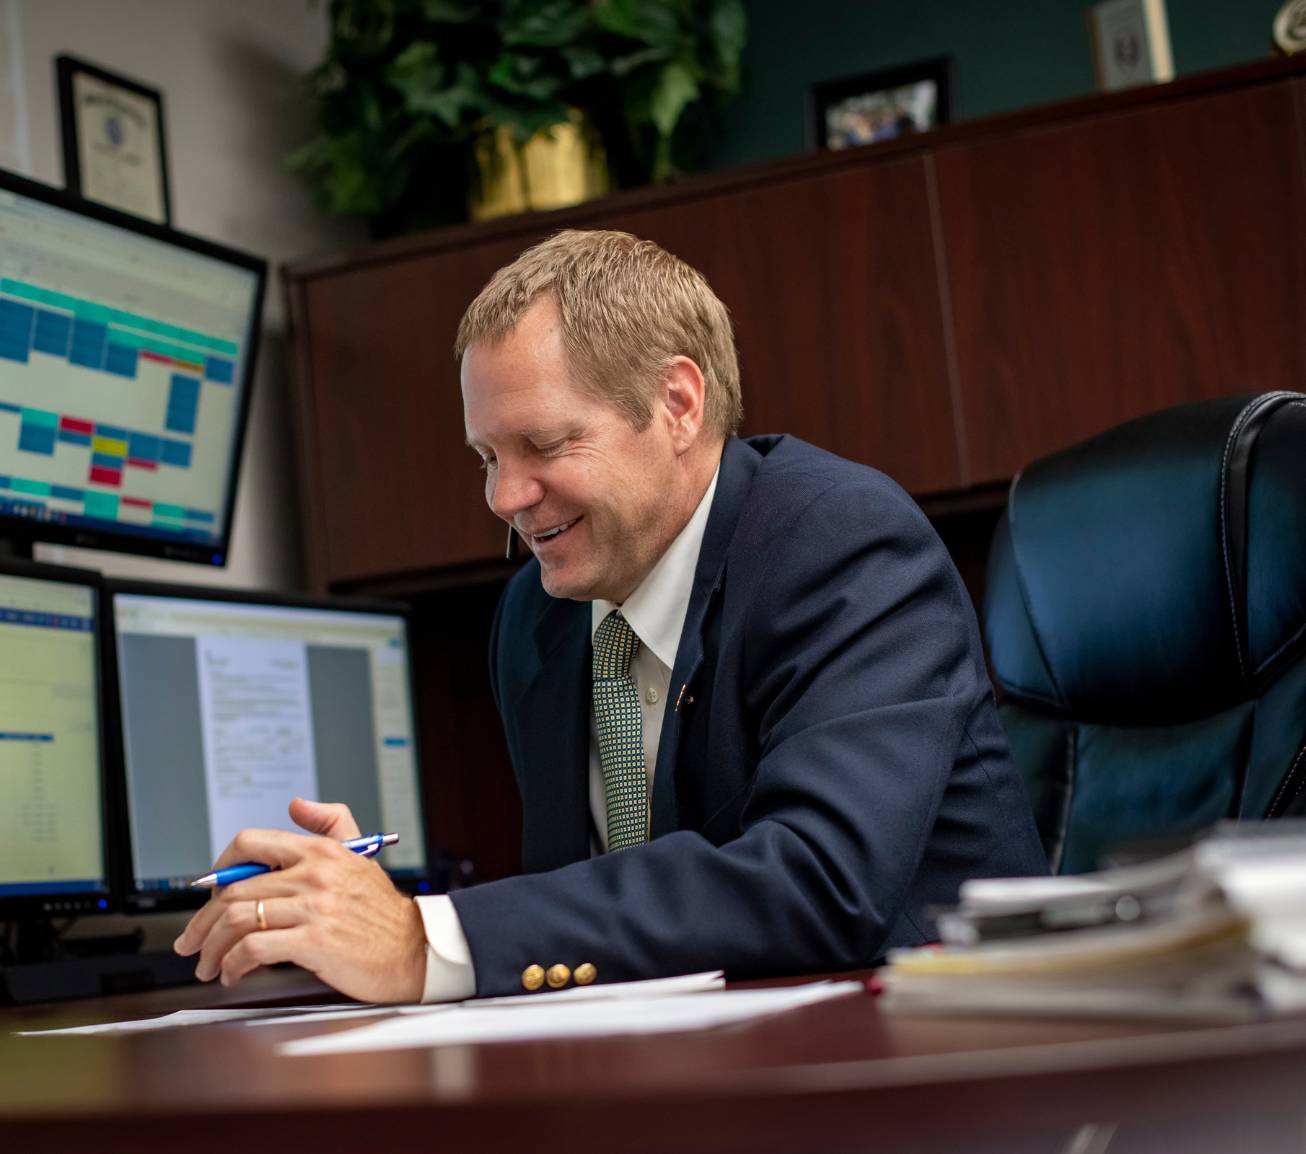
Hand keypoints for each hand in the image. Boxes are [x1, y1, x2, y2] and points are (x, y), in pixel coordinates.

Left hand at [174, 799, 426, 1002]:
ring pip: (237, 920)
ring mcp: (314, 907)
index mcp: (320, 850)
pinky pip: (253, 949)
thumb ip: (331, 822)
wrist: (414, 949)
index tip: (207, 894)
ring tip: (208, 964)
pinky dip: (233, 964)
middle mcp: (314, 874)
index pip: (249, 844)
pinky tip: (233, 974)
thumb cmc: (383, 911)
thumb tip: (297, 804)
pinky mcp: (314, 941)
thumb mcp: (361, 854)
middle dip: (202, 922)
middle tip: (192, 941)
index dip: (218, 869)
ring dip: (211, 948)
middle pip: (233, 890)